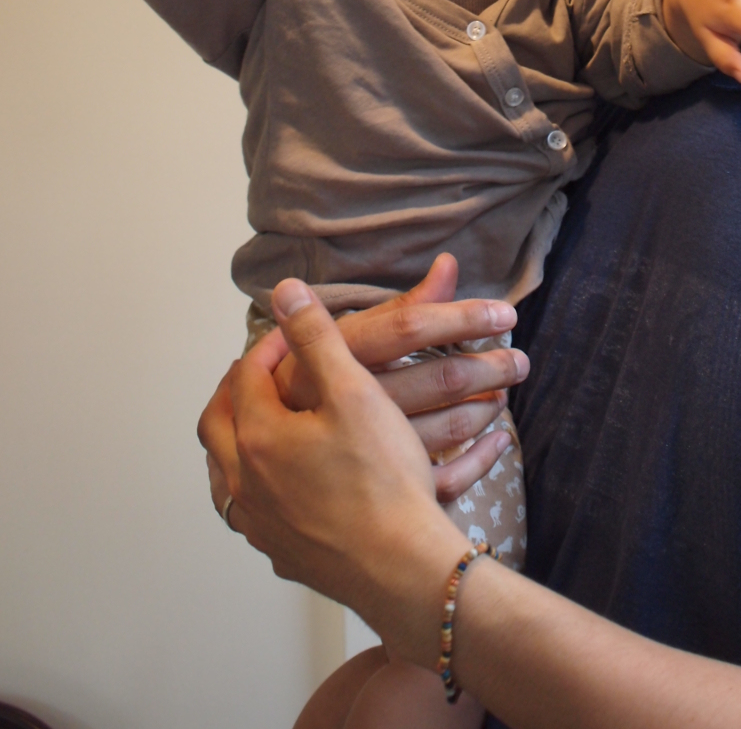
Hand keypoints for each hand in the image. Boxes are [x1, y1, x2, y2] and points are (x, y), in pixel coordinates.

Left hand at [199, 278, 467, 662]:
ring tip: (268, 423)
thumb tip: (284, 291)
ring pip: (227, 473)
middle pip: (218, 424)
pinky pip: (253, 512)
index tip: (296, 330)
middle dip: (239, 389)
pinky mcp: (281, 554)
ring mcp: (259, 525)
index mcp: (256, 437)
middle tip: (267, 370)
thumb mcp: (354, 392)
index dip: (271, 344)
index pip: (246, 374)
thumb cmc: (382, 478)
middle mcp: (244, 483)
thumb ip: (316, 337)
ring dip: (241, 440)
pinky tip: (288, 481)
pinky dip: (260, 484)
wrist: (403, 568)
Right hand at [249, 255, 525, 501]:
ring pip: (445, 430)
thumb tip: (449, 264)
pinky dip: (479, 461)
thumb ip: (403, 307)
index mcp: (339, 360)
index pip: (410, 327)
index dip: (462, 316)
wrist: (269, 469)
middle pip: (438, 380)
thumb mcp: (348, 344)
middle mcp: (352, 406)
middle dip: (488, 367)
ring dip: (483, 409)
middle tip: (520, 361)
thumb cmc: (313, 395)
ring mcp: (367, 456)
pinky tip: (499, 442)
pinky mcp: (381, 495)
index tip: (507, 313)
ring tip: (503, 394)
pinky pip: (444, 481)